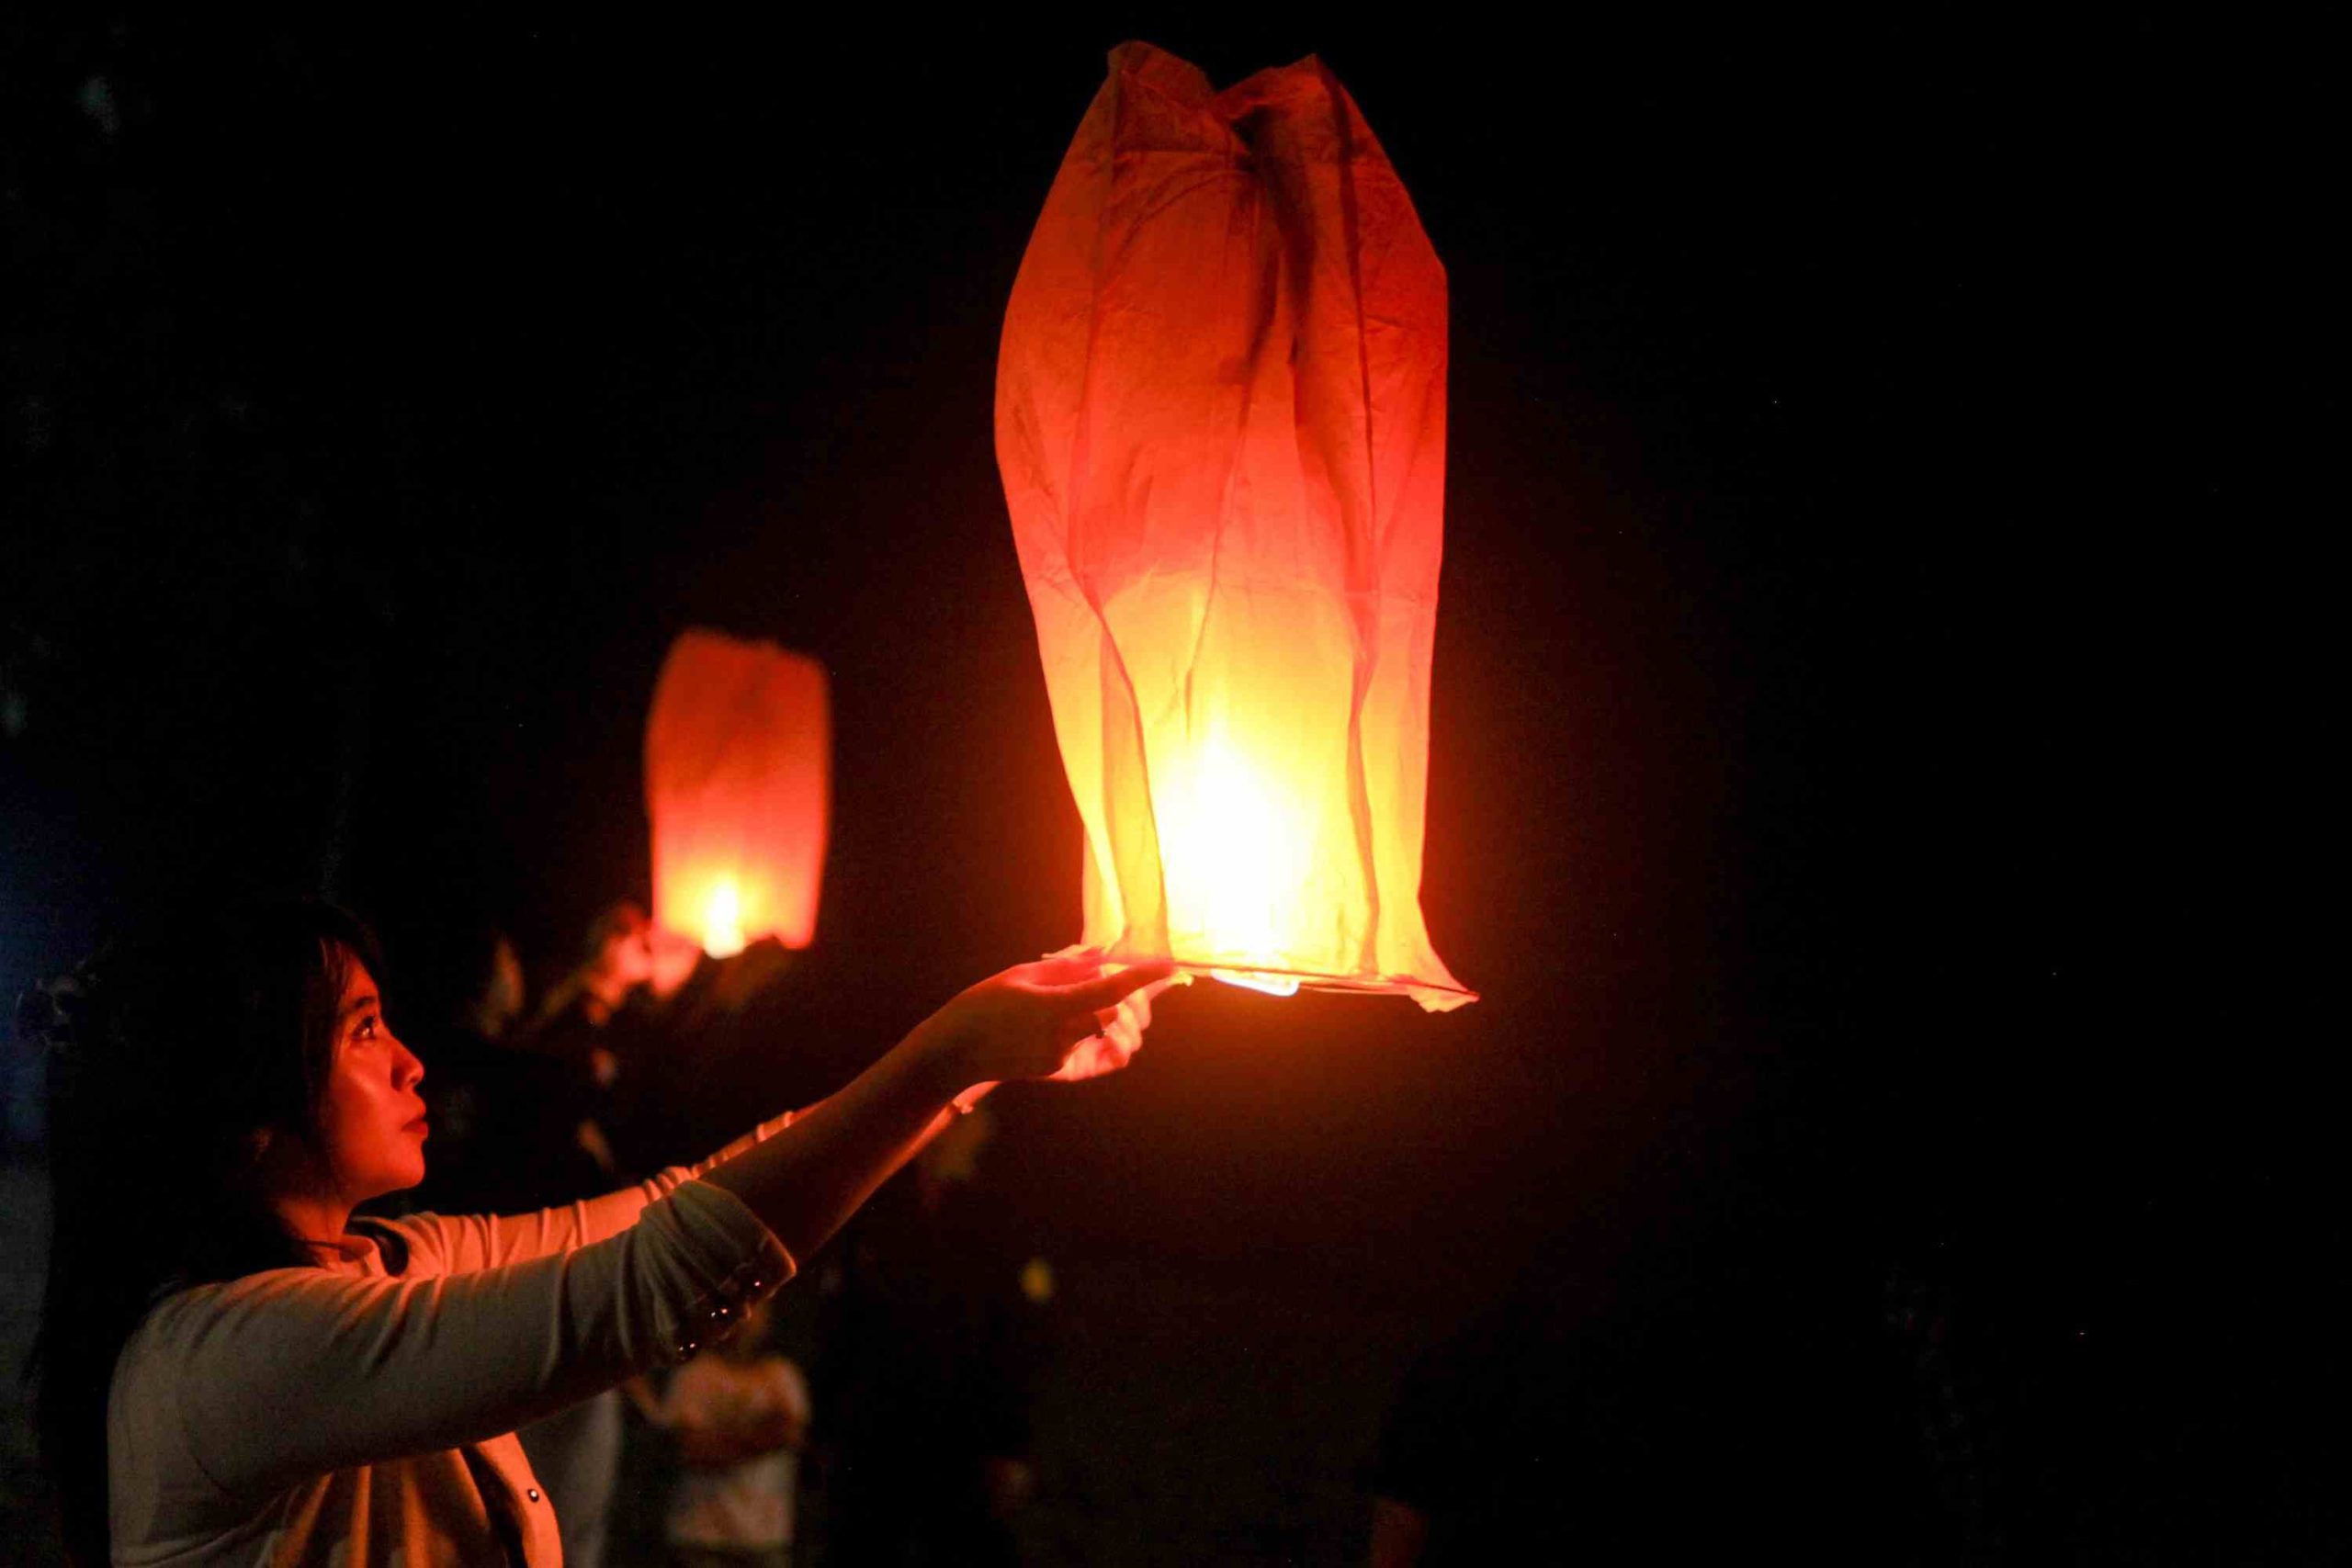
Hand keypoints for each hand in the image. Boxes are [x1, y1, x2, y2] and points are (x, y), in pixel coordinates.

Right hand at [920, 950, 1177, 1091]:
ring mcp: (1062, 1057)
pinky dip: (1108, 1039)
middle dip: (1129, 998)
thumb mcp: (1022, 975)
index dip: (1142, 977)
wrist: (956, 1051)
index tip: (1168, 966)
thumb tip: (1103, 954)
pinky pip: (1099, 1054)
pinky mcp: (1059, 1070)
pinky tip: (1102, 1027)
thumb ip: (1067, 967)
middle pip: (1118, 1015)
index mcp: (1052, 1006)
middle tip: (1127, 981)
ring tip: (1111, 1002)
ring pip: (1111, 1035)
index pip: (1110, 990)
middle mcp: (1061, 1036)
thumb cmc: (983, 1004)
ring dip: (1120, 1018)